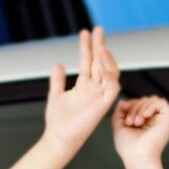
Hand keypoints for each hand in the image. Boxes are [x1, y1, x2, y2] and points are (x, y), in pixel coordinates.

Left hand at [43, 27, 120, 152]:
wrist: (58, 137)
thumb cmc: (58, 120)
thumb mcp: (55, 94)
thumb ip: (58, 79)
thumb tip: (58, 63)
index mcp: (84, 85)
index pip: (88, 61)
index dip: (87, 47)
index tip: (86, 32)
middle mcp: (95, 88)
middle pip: (100, 63)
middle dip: (100, 46)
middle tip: (98, 30)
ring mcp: (100, 96)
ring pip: (109, 72)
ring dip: (105, 57)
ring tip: (99, 45)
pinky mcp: (103, 105)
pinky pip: (112, 88)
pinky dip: (109, 76)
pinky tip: (101, 65)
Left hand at [113, 96, 168, 165]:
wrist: (137, 157)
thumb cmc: (128, 145)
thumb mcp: (119, 125)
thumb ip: (120, 112)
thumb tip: (123, 100)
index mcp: (146, 120)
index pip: (139, 102)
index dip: (130, 105)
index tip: (124, 119)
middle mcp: (156, 119)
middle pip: (145, 99)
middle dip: (134, 107)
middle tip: (130, 122)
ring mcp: (163, 119)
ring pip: (152, 99)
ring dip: (140, 108)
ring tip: (135, 123)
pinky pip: (161, 102)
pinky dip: (150, 107)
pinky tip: (144, 117)